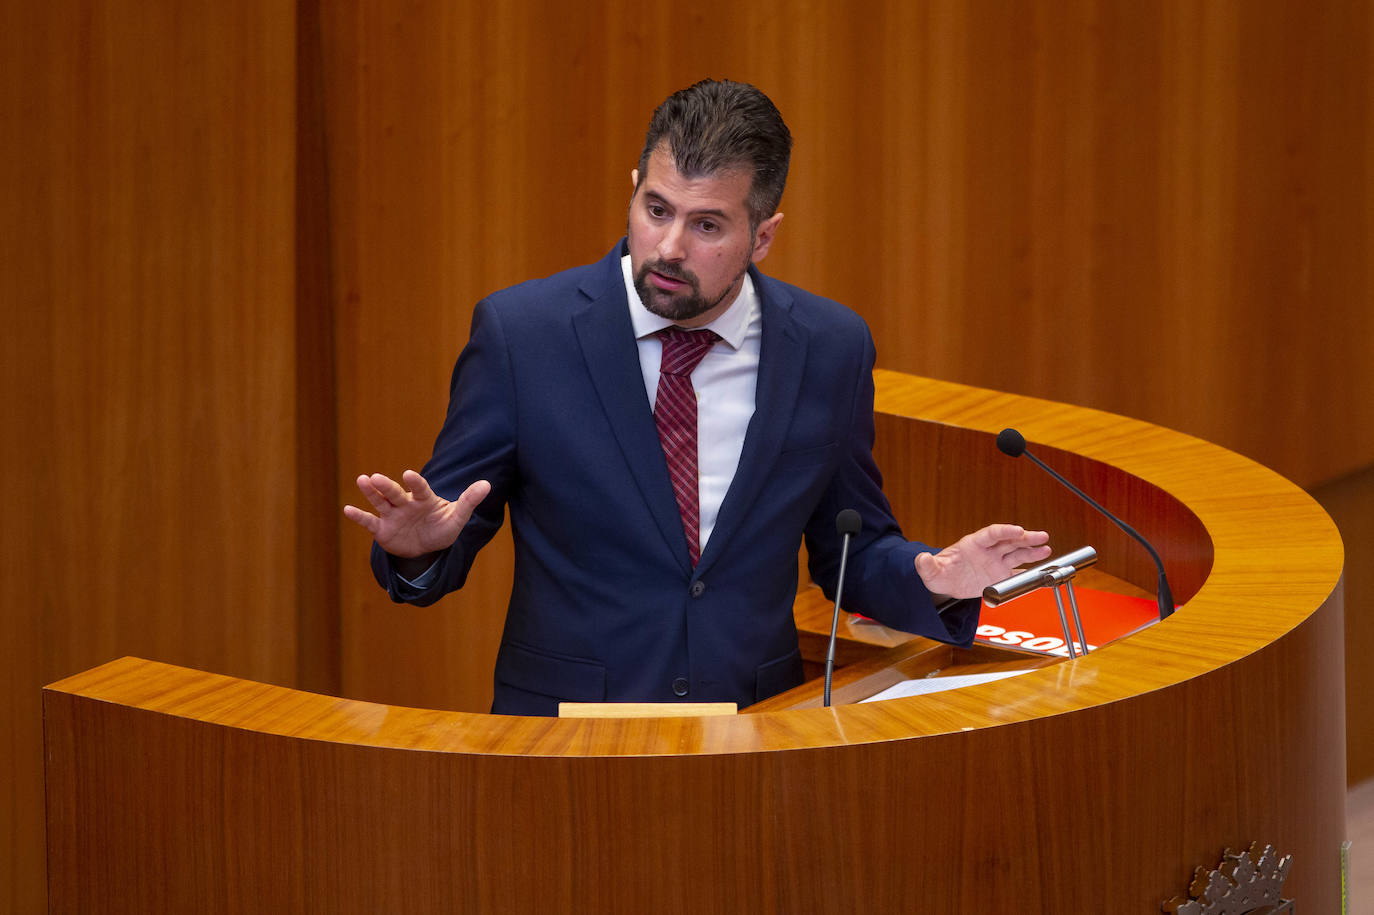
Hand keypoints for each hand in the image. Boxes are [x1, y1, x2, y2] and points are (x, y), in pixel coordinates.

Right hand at [343, 470, 490, 558]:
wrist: (427, 547)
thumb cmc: (442, 528)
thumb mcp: (457, 517)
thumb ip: (469, 501)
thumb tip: (487, 484)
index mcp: (424, 499)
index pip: (420, 488)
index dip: (415, 482)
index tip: (409, 474)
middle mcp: (406, 503)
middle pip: (395, 493)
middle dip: (386, 486)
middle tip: (374, 477)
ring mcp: (393, 515)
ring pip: (380, 502)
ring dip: (371, 493)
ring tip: (361, 480)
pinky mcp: (383, 529)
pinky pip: (370, 522)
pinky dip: (360, 517)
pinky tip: (347, 510)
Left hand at [913, 524, 1051, 599]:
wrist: (946, 584)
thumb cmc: (939, 573)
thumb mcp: (931, 571)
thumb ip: (927, 564)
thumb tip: (921, 558)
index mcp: (973, 544)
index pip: (991, 533)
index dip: (1005, 531)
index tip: (1019, 530)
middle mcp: (988, 551)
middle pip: (1009, 541)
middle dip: (1025, 538)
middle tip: (1042, 537)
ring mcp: (995, 562)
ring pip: (1017, 553)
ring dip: (1032, 551)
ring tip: (1047, 549)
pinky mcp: (1000, 575)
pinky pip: (1017, 572)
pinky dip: (1029, 572)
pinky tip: (1043, 570)